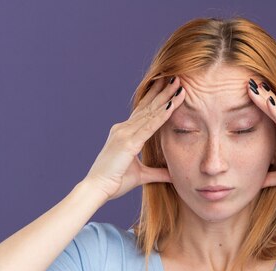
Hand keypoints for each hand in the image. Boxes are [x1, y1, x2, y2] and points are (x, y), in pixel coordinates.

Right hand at [83, 76, 184, 201]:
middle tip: (176, 77)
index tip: (168, 87)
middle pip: (147, 106)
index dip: (156, 98)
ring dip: (166, 97)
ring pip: (150, 112)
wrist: (96, 189)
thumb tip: (172, 174)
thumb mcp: (141, 176)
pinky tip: (172, 105)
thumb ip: (157, 173)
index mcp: (124, 134)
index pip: (143, 112)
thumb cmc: (114, 182)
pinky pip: (149, 126)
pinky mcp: (128, 142)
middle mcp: (123, 129)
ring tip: (179, 84)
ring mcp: (124, 133)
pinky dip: (162, 115)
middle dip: (162, 91)